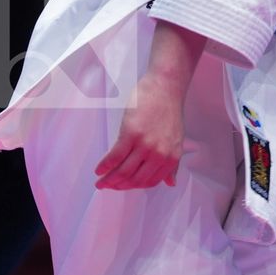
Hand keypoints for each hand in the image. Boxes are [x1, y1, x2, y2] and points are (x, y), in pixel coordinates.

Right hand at [93, 68, 187, 190]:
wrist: (166, 87)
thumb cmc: (169, 111)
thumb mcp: (176, 140)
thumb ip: (172, 163)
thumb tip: (171, 183)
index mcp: (171, 157)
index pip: (149, 182)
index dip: (133, 187)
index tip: (122, 186)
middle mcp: (159, 154)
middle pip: (134, 180)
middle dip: (118, 186)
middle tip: (107, 186)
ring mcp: (145, 145)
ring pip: (123, 171)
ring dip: (109, 180)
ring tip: (100, 182)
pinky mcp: (131, 134)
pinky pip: (115, 157)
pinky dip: (104, 166)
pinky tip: (99, 170)